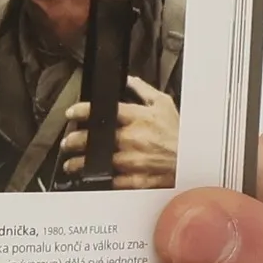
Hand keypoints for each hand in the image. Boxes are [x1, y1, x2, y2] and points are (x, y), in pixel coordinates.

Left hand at [60, 77, 179, 188]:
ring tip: (71, 164)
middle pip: (94, 139)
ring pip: (97, 163)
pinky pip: (111, 181)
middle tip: (67, 142)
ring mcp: (133, 161)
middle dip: (75, 140)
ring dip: (79, 163)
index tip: (71, 113)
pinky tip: (91, 178)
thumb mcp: (164, 104)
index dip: (82, 111)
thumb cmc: (180, 133)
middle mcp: (133, 139)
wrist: (195, 160)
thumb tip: (127, 80)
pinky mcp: (136, 180)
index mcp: (139, 118)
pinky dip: (99, 180)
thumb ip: (143, 90)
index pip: (104, 111)